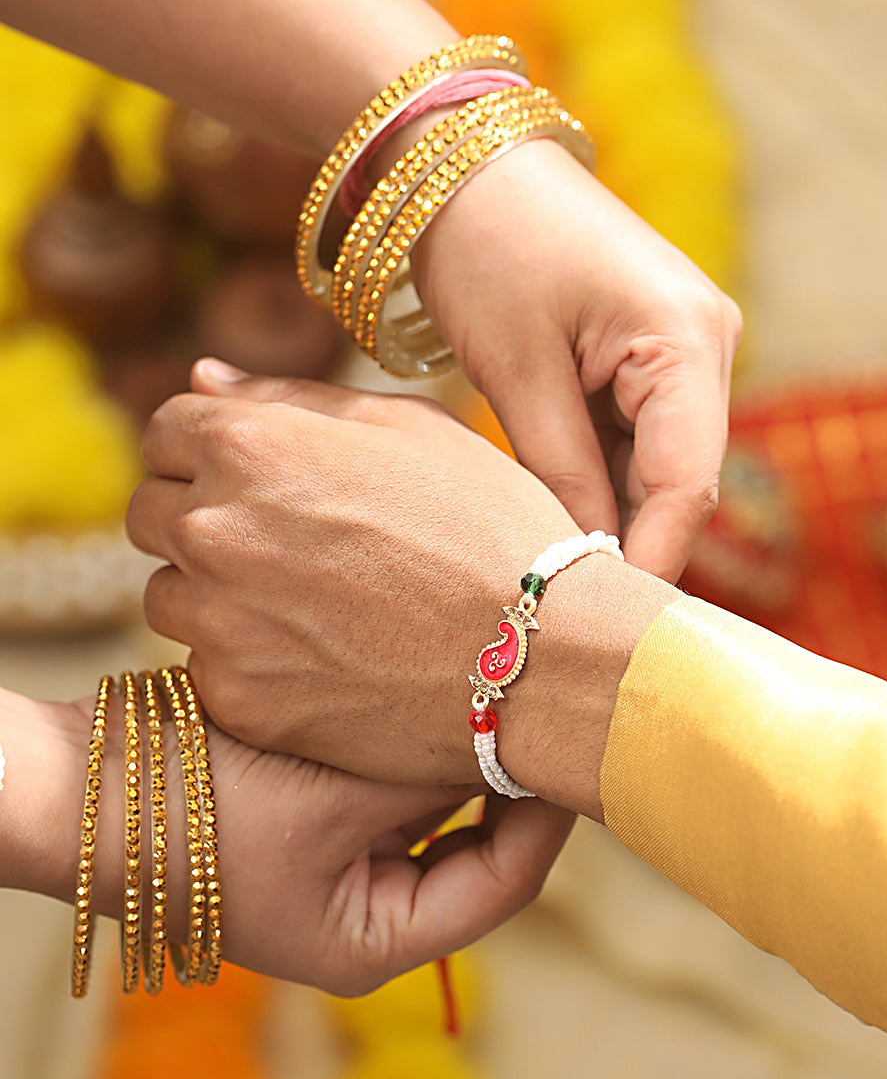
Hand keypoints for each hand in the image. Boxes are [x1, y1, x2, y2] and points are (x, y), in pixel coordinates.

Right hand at [6, 690, 570, 994]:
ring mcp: (340, 870)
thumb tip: (517, 740)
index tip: (572, 751)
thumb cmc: (201, 809)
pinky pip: (392, 789)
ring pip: (436, 814)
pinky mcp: (316, 823)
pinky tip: (438, 694)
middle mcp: (367, 915)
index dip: (547, 822)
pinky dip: (413, 749)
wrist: (87, 787)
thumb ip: (432, 776)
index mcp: (377, 944)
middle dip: (508, 786)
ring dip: (461, 762)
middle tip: (552, 713)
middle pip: (476, 852)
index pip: (501, 887)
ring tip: (505, 695)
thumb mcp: (336, 798)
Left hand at [127, 372, 672, 813]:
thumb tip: (198, 378)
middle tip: (293, 547)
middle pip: (152, 514)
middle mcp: (213, 528)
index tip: (264, 481)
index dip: (214, 452)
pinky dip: (250, 664)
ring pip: (172, 597)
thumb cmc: (490, 525)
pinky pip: (209, 670)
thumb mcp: (406, 427)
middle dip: (205, 520)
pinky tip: (326, 658)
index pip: (165, 431)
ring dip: (220, 596)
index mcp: (249, 443)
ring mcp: (220, 621)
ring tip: (315, 606)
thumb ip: (288, 399)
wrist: (541, 653)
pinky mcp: (239, 699)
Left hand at [410, 139, 741, 582]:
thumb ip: (560, 469)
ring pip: (656, 470)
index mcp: (688, 340)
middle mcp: (705, 348)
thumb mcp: (517, 369)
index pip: (688, 483)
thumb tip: (583, 563)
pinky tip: (549, 518)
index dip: (649, 559)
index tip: (601, 628)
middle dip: (629, 545)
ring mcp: (681, 355)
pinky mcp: (648, 360)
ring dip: (608, 517)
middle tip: (567, 616)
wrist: (465, 163)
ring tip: (548, 576)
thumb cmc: (489, 246)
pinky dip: (595, 482)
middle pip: (682, 482)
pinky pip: (634, 443)